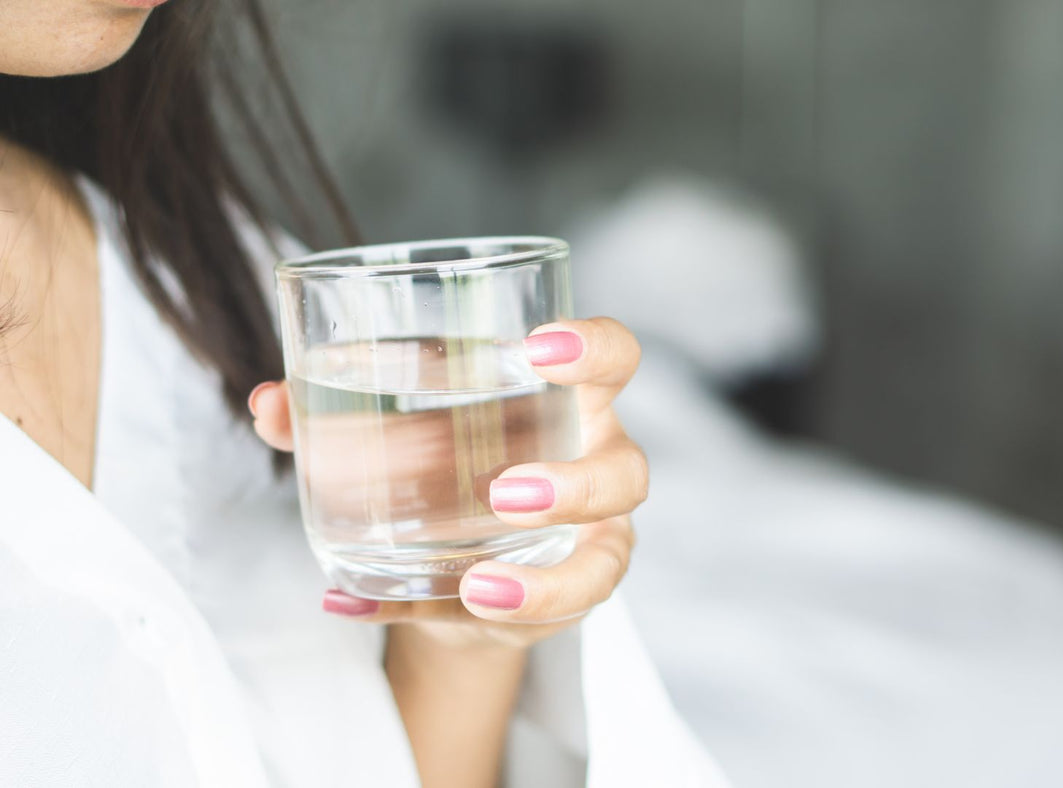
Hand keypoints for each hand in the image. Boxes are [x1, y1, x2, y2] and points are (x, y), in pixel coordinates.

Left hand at [248, 318, 644, 651]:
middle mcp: (594, 468)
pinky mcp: (554, 603)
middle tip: (504, 494)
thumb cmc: (443, 469)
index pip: (614, 358)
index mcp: (566, 402)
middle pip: (628, 471)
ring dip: (546, 580)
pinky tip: (376, 608)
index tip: (538, 347)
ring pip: (604, 561)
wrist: (458, 561)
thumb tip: (267, 403)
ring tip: (478, 586)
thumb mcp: (397, 429)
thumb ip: (331, 414)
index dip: (593, 348)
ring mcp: (588, 543)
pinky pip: (534, 624)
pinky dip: (454, 620)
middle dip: (575, 485)